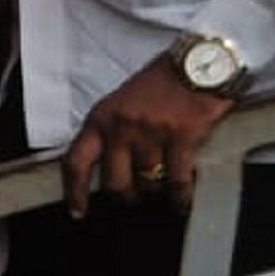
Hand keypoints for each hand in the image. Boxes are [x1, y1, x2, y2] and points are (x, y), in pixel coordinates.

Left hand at [61, 55, 233, 217]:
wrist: (200, 63)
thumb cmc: (160, 84)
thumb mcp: (121, 103)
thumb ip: (110, 132)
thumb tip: (107, 169)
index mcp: (100, 119)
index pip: (76, 162)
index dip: (74, 192)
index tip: (77, 212)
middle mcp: (121, 128)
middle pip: (114, 183)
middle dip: (125, 196)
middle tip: (135, 197)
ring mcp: (151, 134)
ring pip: (147, 183)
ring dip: (156, 192)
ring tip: (162, 189)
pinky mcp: (181, 138)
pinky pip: (177, 181)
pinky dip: (180, 198)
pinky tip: (182, 203)